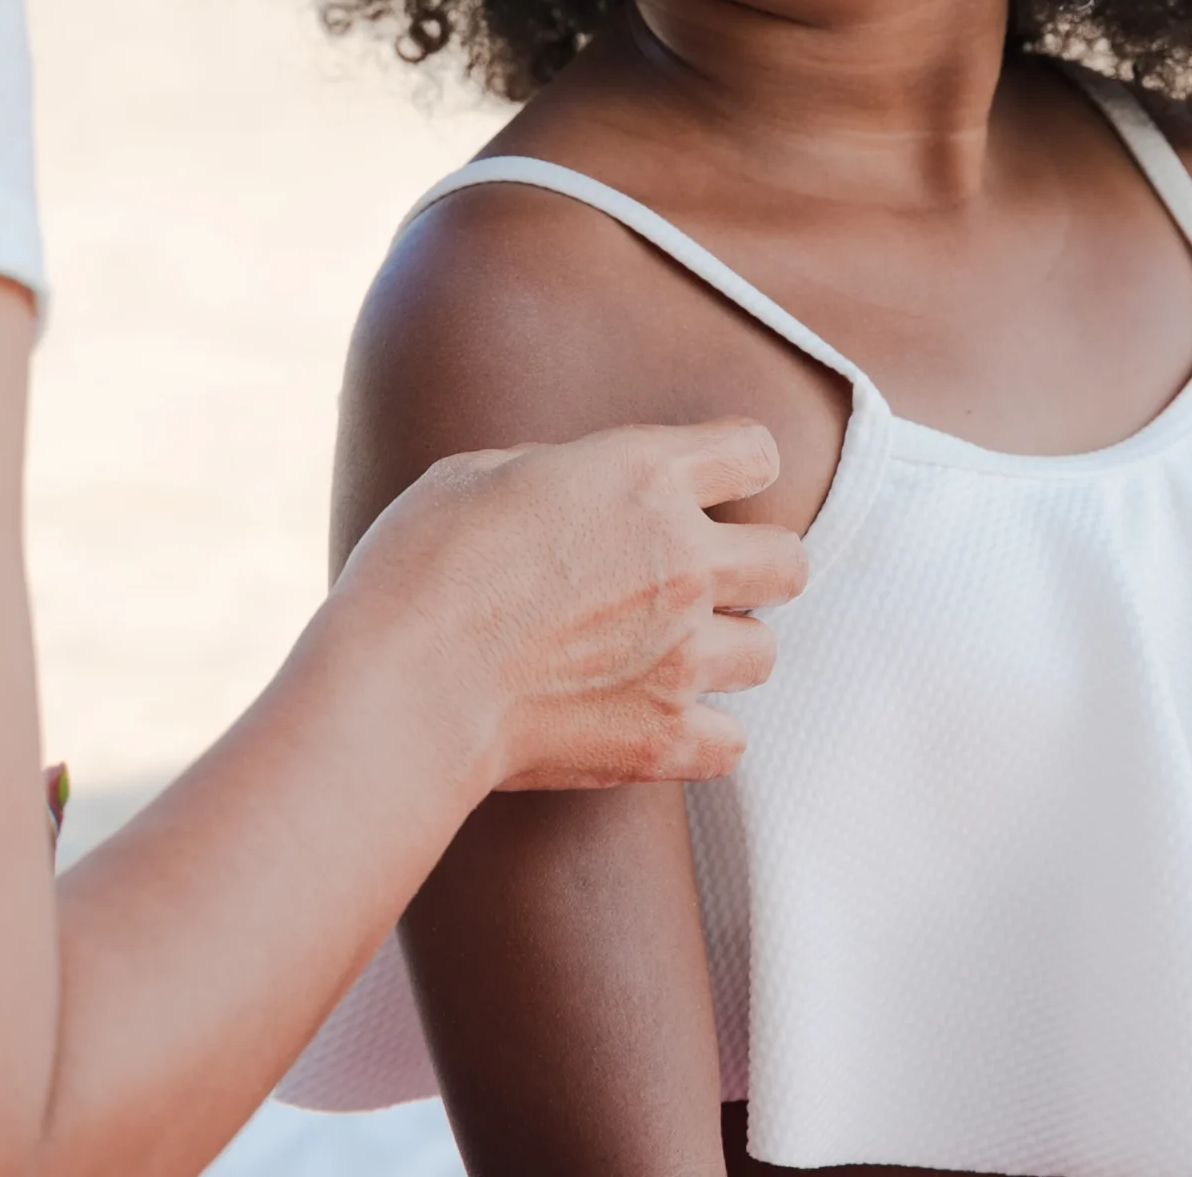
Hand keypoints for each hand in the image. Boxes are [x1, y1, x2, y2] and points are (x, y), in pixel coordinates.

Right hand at [335, 419, 803, 794]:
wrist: (403, 685)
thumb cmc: (420, 566)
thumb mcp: (481, 474)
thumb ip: (560, 475)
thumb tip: (580, 490)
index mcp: (641, 475)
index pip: (755, 451)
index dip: (733, 468)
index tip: (707, 488)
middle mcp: (682, 559)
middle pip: (787, 561)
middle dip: (750, 569)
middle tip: (694, 582)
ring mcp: (683, 655)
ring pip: (764, 653)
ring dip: (721, 652)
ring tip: (661, 656)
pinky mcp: (666, 739)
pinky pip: (732, 741)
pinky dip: (699, 734)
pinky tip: (650, 719)